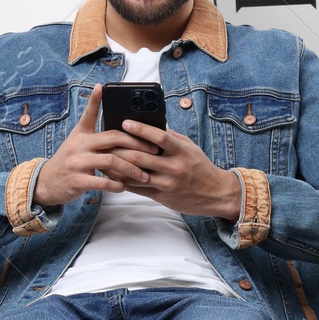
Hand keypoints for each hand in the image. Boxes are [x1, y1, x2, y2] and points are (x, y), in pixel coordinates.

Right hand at [32, 85, 161, 207]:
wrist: (47, 183)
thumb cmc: (69, 160)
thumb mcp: (76, 140)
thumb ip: (91, 127)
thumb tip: (108, 115)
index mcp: (81, 135)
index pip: (90, 114)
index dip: (94, 100)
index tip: (102, 87)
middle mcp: (79, 146)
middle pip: (112, 138)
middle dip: (137, 144)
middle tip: (153, 151)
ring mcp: (77, 163)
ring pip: (110, 161)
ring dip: (131, 169)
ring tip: (144, 175)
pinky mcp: (77, 181)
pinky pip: (102, 182)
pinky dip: (117, 185)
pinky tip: (125, 187)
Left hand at [106, 118, 243, 219]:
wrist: (214, 194)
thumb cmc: (200, 167)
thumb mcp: (190, 148)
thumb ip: (171, 137)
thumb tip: (150, 125)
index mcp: (182, 151)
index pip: (159, 137)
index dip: (141, 129)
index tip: (125, 122)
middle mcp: (174, 167)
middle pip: (141, 156)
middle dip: (120, 148)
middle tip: (106, 141)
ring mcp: (167, 183)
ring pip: (135, 174)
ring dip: (117, 166)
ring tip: (104, 157)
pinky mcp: (161, 197)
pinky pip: (137, 188)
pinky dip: (123, 180)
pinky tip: (112, 174)